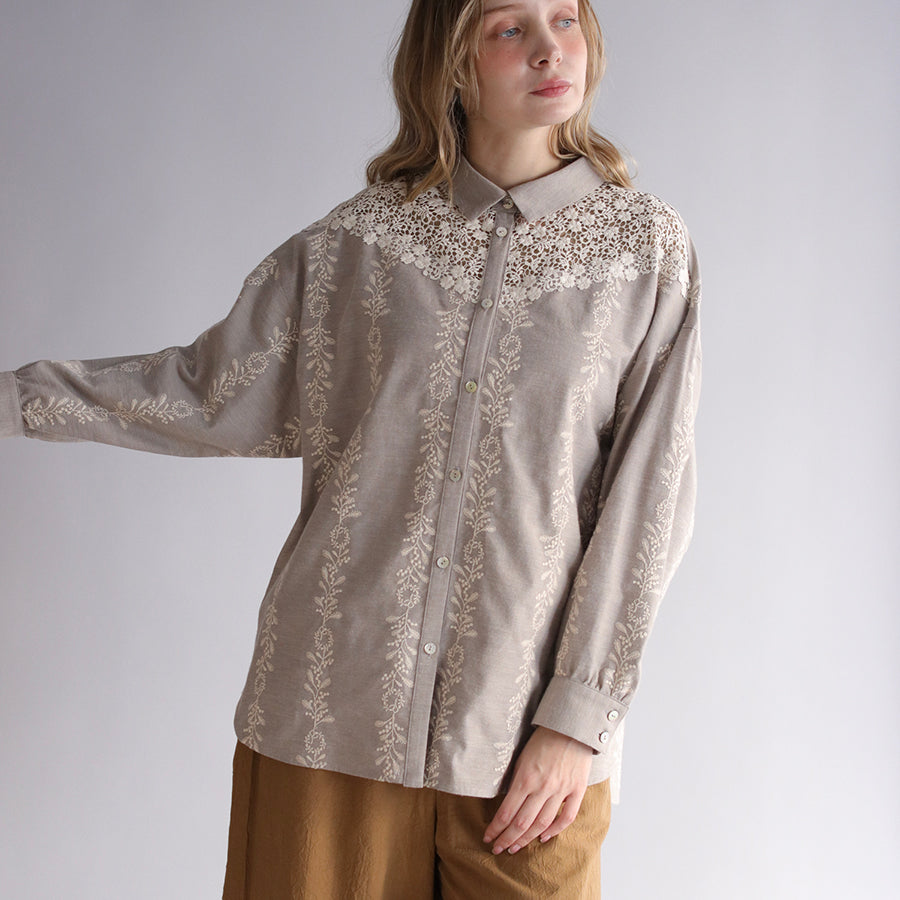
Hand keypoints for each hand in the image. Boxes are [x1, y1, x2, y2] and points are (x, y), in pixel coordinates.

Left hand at [483, 725, 593, 854]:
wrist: (571, 725)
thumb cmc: (543, 737)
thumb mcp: (522, 755)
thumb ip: (517, 779)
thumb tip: (508, 802)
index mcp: (525, 777)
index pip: (506, 812)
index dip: (496, 828)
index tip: (487, 837)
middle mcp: (543, 787)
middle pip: (522, 823)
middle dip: (507, 839)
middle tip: (497, 849)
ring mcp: (561, 789)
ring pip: (542, 824)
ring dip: (527, 839)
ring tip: (515, 848)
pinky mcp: (577, 789)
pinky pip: (567, 817)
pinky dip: (555, 831)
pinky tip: (544, 838)